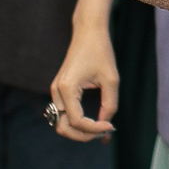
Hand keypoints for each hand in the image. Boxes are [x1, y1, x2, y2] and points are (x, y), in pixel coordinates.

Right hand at [48, 0, 118, 141]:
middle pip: (64, 127)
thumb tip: (106, 125)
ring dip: (79, 132)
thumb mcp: (111, 79)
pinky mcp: (61, 91)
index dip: (94, 129)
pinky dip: (77, 124)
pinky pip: (65, 114)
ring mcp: (56, 91)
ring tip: (101, 130)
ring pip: (62, 124)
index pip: (77, 121)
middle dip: (84, 136)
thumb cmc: (100, 52)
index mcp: (67, 88)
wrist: (88, 32)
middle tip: (105, 133)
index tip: (111, 126)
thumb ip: (109, 104)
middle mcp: (57, 91)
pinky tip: (95, 124)